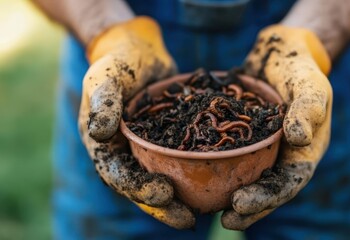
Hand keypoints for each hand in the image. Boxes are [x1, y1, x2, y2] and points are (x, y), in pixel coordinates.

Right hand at [78, 17, 194, 228]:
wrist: (138, 49)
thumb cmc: (119, 61)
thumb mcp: (106, 76)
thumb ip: (103, 102)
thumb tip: (100, 134)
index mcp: (104, 146)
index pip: (118, 174)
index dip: (138, 188)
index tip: (164, 194)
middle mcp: (125, 153)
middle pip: (142, 187)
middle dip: (163, 206)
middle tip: (189, 220)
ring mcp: (146, 148)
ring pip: (163, 179)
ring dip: (181, 199)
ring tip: (205, 212)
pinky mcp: (167, 140)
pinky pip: (180, 160)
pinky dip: (195, 172)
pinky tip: (217, 181)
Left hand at [221, 25, 332, 229]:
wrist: (280, 51)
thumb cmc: (299, 67)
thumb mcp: (310, 83)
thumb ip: (309, 108)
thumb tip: (300, 139)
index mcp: (303, 151)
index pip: (288, 181)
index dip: (267, 198)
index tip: (241, 206)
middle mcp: (281, 154)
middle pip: (266, 187)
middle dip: (248, 206)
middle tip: (225, 219)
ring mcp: (262, 147)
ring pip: (247, 176)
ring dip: (230, 194)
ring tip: (207, 210)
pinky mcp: (242, 136)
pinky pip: (230, 153)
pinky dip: (215, 165)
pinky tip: (194, 172)